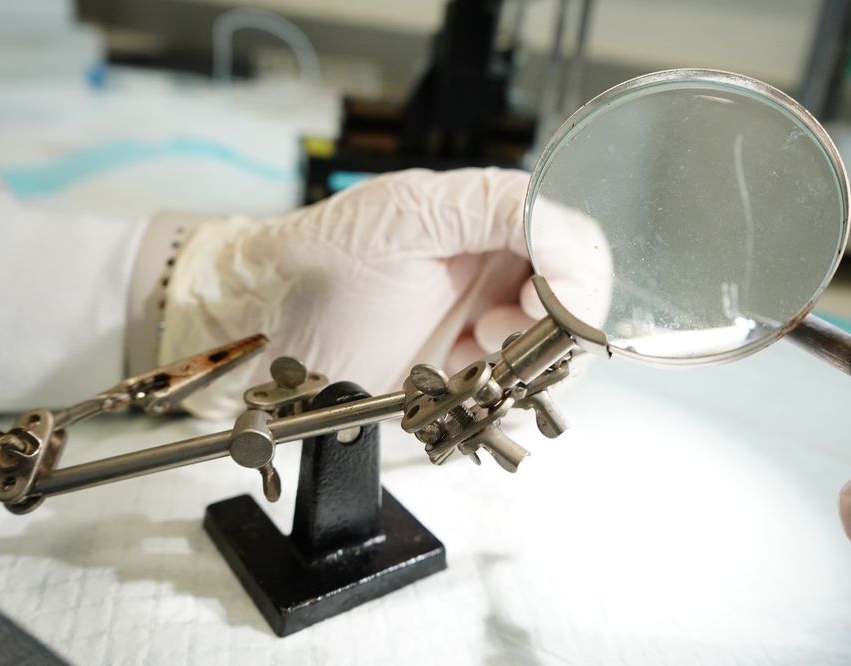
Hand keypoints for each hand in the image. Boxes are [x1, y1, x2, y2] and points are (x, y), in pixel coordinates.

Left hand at [159, 167, 609, 417]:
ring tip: (475, 348)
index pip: (572, 235)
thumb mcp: (407, 217)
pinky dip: (509, 385)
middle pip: (578, 293)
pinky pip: (524, 380)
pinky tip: (467, 370)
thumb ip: (493, 206)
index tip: (541, 305)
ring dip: (528, 355)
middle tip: (499, 333)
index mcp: (488, 211)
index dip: (572, 275)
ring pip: (558, 343)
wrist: (273, 332)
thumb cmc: (322, 266)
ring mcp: (487, 311)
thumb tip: (564, 234)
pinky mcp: (472, 360)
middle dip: (552, 323)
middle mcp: (496, 259)